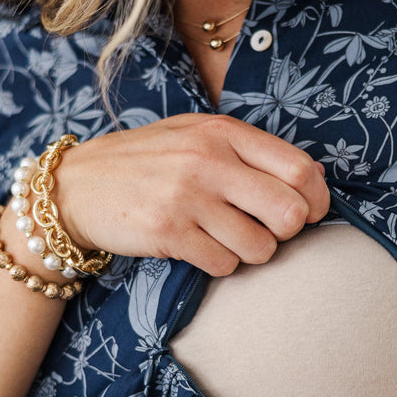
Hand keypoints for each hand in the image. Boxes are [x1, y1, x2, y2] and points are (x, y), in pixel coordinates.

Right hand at [53, 114, 329, 274]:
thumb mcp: (197, 136)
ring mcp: (187, 196)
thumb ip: (252, 151)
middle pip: (290, 213)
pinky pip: (224, 264)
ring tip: (226, 238)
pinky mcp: (168, 232)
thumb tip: (313, 179)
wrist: (79, 186)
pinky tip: (200, 247)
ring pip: (260, 247)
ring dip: (251, 252)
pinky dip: (220, 264)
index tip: (308, 214)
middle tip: (267, 230)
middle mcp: (208, 160)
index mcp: (223, 132)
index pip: (301, 170)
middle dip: (286, 232)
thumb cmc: (149, 162)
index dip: (317, 201)